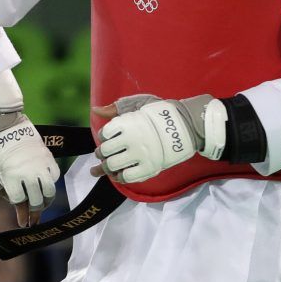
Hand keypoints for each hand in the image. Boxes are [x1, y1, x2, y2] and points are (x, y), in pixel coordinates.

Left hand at [0, 110, 58, 226]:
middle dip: (35, 212)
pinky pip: (54, 174)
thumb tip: (7, 199)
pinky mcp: (46, 154)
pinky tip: (44, 186)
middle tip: (33, 220)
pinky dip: (51, 183)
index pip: (19, 202)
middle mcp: (27, 171)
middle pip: (36, 200)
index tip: (24, 224)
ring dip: (46, 200)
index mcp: (10, 175)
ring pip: (50, 190)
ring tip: (41, 204)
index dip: (21, 214)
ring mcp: (39, 163)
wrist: (1, 119)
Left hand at [90, 93, 225, 183]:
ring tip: (106, 165)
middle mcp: (132, 139)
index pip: (105, 133)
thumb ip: (115, 108)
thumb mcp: (137, 104)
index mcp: (128, 122)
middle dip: (101, 153)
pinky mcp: (149, 168)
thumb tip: (95, 110)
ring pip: (113, 165)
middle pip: (105, 151)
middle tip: (102, 153)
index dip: (103, 136)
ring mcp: (140, 154)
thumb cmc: (158, 114)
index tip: (106, 137)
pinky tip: (118, 174)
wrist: (185, 126)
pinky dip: (119, 177)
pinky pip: (127, 177)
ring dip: (106, 166)